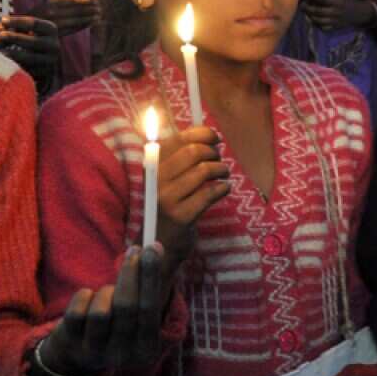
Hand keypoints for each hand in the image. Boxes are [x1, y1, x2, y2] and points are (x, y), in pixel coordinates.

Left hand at [0, 16, 59, 79]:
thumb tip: (3, 23)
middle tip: (0, 35)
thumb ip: (16, 24)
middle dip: (15, 37)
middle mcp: (55, 45)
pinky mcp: (43, 73)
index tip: (2, 20)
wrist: (38, 57)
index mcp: (51, 29)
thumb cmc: (26, 36)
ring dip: (13, 53)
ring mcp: (50, 61)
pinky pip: (28, 70)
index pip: (34, 23)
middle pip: (33, 41)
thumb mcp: (25, 27)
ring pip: (30, 57)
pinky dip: (14, 65)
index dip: (17, 21)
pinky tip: (2, 62)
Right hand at [34, 0, 98, 35]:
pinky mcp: (55, 33)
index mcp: (50, 3)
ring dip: (88, 18)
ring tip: (98, 16)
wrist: (21, 29)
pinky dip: (82, 26)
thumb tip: (82, 3)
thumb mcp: (47, 6)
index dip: (85, 1)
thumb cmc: (37, 16)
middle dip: (89, 9)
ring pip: (75, 20)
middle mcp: (52, 12)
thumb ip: (62, 5)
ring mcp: (53, 23)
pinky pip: (72, 29)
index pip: (72, 1)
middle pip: (75, 10)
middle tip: (100, 8)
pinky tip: (90, 24)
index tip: (95, 0)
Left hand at [41, 244, 168, 375]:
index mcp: (145, 349)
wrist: (80, 354)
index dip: (151, 275)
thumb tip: (154, 249)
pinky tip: (88, 300)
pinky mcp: (72, 344)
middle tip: (134, 250)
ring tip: (107, 293)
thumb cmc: (119, 323)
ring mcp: (95, 352)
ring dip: (105, 292)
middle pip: (126, 306)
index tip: (154, 247)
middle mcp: (122, 355)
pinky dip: (85, 297)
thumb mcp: (137, 316)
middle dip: (130, 273)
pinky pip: (77, 310)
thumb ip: (149, 289)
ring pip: (100, 311)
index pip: (150, 309)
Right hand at [156, 126, 230, 280]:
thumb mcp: (168, 177)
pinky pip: (210, 193)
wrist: (158, 241)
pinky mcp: (181, 216)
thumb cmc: (169, 203)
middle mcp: (155, 179)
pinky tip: (224, 189)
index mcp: (151, 164)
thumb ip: (182, 155)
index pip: (178, 139)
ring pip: (203, 171)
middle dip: (213, 153)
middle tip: (219, 161)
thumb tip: (211, 134)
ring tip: (224, 174)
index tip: (215, 139)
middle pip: (193, 152)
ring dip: (221, 170)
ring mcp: (167, 198)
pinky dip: (223, 188)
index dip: (202, 134)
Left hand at [302, 0, 375, 30]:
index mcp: (337, 2)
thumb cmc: (350, 2)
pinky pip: (324, 28)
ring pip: (319, 20)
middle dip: (307, 8)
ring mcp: (334, 21)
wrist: (361, 14)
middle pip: (318, 11)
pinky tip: (313, 21)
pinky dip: (317, 25)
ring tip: (305, 12)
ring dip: (310, 16)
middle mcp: (334, 12)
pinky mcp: (335, 27)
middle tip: (301, 4)